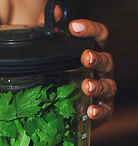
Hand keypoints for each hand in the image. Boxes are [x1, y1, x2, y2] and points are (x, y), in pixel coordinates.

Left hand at [38, 9, 115, 128]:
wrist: (66, 116)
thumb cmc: (64, 84)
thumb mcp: (55, 60)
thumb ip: (53, 36)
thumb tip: (53, 13)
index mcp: (93, 57)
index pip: (98, 38)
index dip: (90, 29)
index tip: (75, 27)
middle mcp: (101, 73)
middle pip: (107, 60)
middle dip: (97, 58)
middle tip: (85, 57)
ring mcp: (104, 93)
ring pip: (108, 86)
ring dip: (98, 85)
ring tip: (86, 86)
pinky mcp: (102, 112)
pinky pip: (105, 111)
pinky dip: (99, 111)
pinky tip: (90, 111)